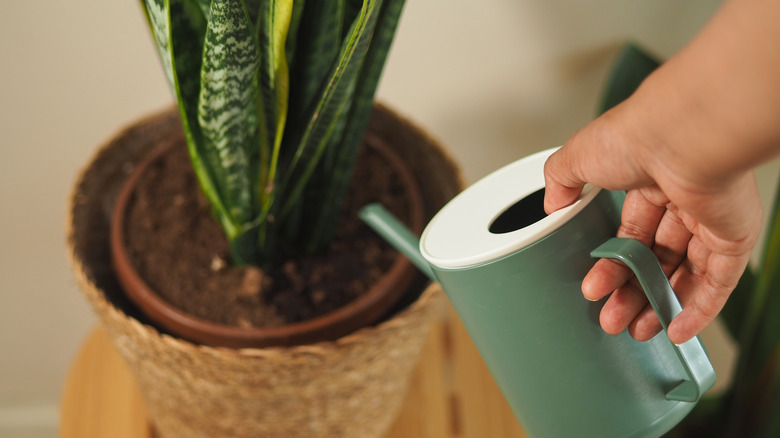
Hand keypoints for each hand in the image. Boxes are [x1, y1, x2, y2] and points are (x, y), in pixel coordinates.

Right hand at [543, 102, 761, 344]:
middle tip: (613, 317)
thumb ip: (560, 180)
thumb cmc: (634, 137)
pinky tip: (677, 329)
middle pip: (657, 259)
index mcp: (648, 181)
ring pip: (686, 275)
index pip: (631, 234)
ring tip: (636, 330)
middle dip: (632, 292)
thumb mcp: (576, 157)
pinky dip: (698, 309)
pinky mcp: (733, 237)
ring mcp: (710, 220)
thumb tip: (550, 204)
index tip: (595, 287)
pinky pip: (719, 282)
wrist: (679, 135)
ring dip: (660, 304)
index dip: (613, 265)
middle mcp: (682, 200)